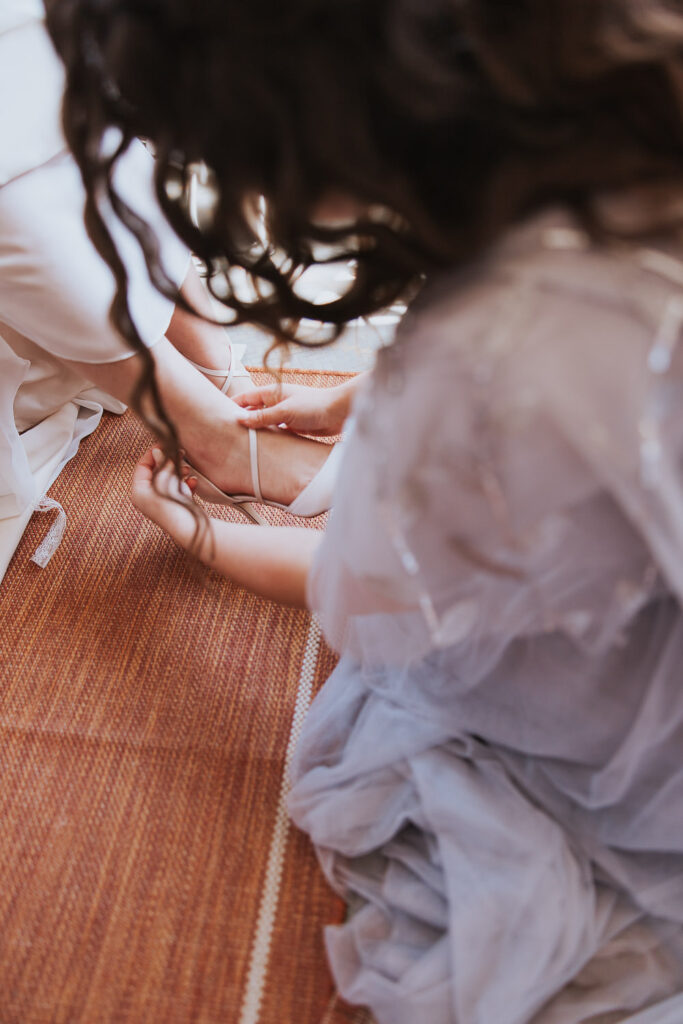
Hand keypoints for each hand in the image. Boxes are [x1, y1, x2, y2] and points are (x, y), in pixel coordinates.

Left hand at [131, 448, 198, 541]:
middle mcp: (146, 498)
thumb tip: (157, 450)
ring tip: (188, 469)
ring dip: (179, 473)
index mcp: (138, 491)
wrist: (187, 527)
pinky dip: (184, 485)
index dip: (154, 453)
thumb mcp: (165, 478)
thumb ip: (162, 462)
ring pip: (168, 481)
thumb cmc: (172, 502)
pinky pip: (177, 491)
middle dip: (169, 463)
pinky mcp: (172, 508)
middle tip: (180, 453)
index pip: (142, 466)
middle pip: (156, 473)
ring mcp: (159, 504)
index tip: (166, 444)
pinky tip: (193, 482)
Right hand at [233, 380, 352, 435]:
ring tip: (239, 442)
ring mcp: (285, 414)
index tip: (217, 416)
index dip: (231, 405)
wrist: (339, 412)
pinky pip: (276, 431)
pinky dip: (268, 437)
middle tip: (225, 433)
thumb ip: (262, 416)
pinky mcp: (293, 425)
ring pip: (264, 422)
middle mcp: (277, 402)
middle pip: (253, 410)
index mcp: (272, 393)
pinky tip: (261, 446)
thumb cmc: (314, 405)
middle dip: (241, 419)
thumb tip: (240, 420)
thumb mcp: (285, 411)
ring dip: (255, 430)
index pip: (245, 398)